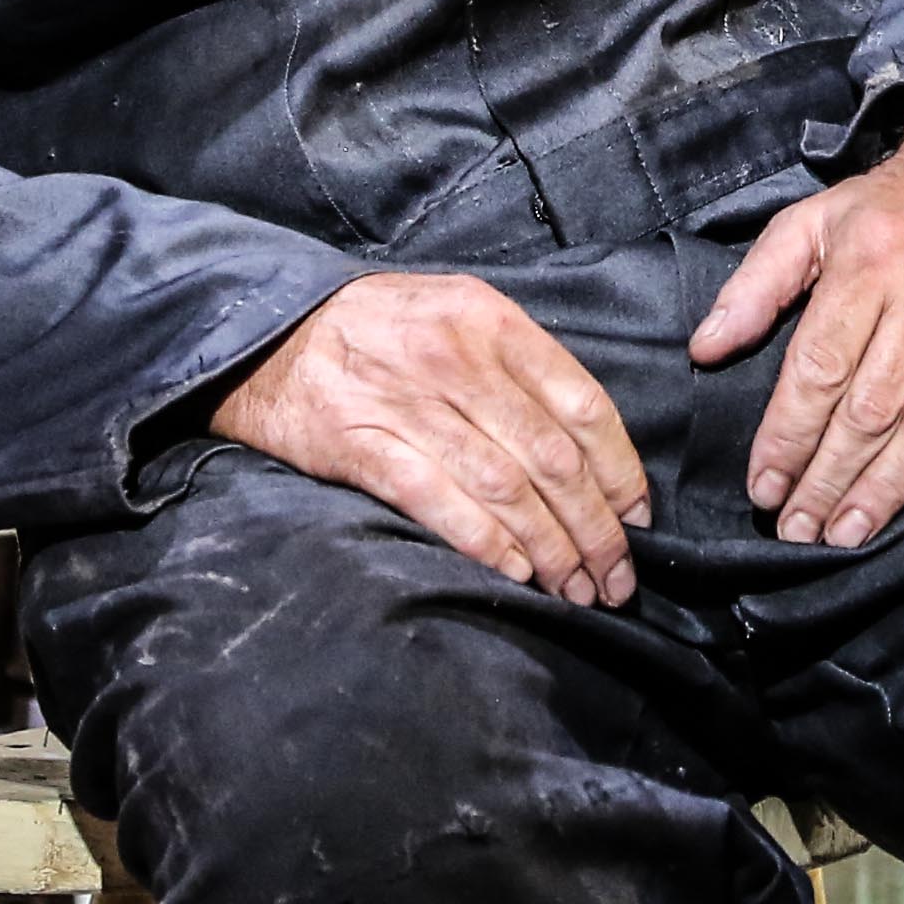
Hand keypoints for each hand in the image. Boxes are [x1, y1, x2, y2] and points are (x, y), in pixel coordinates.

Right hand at [213, 274, 649, 605]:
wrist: (264, 331)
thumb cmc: (377, 330)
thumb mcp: (454, 315)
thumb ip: (517, 366)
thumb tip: (589, 449)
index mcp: (490, 320)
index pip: (582, 404)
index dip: (621, 472)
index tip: (638, 519)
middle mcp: (454, 357)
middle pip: (551, 457)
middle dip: (595, 529)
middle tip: (615, 577)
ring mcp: (405, 401)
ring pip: (504, 488)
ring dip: (550, 549)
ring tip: (575, 589)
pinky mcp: (359, 445)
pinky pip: (439, 503)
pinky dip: (486, 544)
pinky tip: (515, 574)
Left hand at [687, 106, 903, 548]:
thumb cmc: (888, 206)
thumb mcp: (808, 223)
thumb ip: (754, 287)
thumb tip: (704, 350)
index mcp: (868, 263)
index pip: (819, 370)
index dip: (788, 436)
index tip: (763, 487)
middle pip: (870, 408)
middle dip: (828, 477)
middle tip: (798, 530)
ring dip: (886, 487)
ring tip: (847, 533)